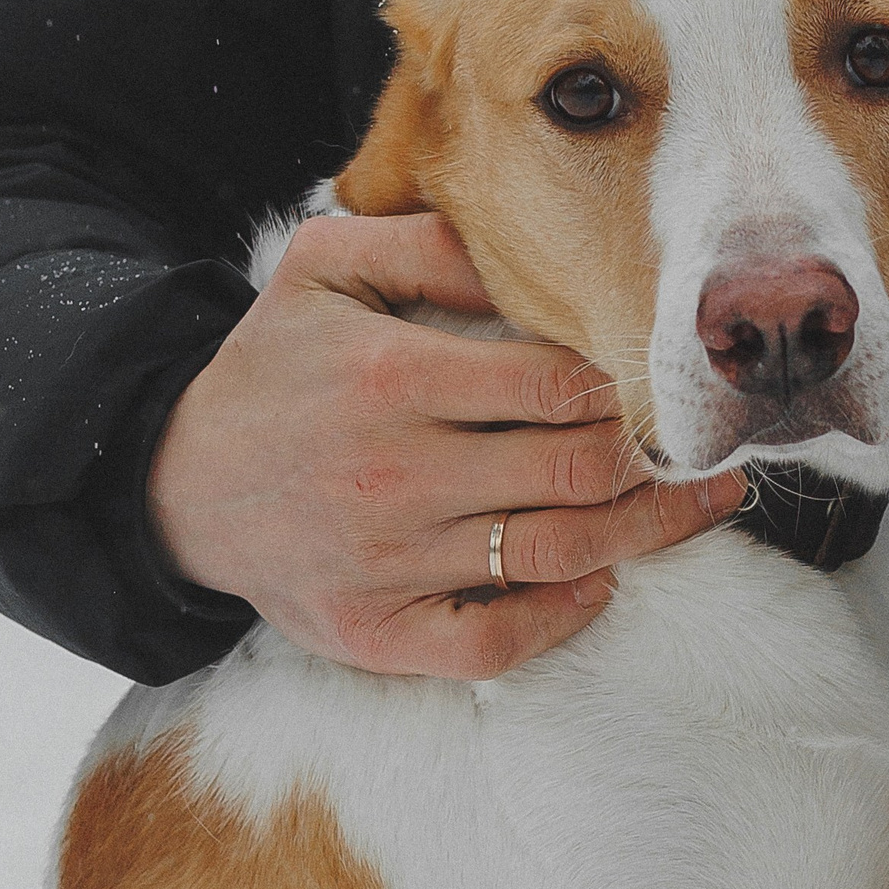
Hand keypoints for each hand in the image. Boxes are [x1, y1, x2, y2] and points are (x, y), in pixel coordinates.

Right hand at [149, 213, 746, 677]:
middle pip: (570, 471)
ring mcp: (385, 563)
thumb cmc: (274, 364)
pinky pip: (491, 642)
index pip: (550, 383)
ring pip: (552, 555)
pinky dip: (557, 617)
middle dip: (657, 458)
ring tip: (706, 506)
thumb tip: (527, 250)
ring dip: (645, 533)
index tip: (660, 377)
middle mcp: (392, 473)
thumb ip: (428, 245)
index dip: (621, 382)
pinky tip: (599, 581)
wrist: (175, 481)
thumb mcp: (324, 269)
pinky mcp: (375, 632)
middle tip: (713, 442)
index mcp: (388, 376)